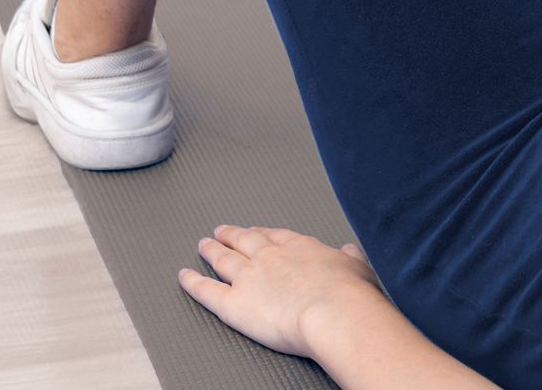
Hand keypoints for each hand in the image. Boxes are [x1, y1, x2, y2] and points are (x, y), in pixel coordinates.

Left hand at [178, 225, 387, 359]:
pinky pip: (206, 291)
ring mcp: (249, 278)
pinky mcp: (234, 304)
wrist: (335, 312)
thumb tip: (349, 249)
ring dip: (211, 251)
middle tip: (220, 231)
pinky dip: (192, 282)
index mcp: (299, 247)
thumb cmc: (351, 294)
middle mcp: (270, 257)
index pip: (274, 236)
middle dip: (232, 235)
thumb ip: (350, 256)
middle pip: (245, 241)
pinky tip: (183, 276)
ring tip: (202, 245)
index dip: (263, 233)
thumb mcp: (358, 266)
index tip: (256, 231)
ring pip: (223, 260)